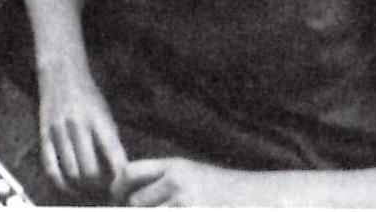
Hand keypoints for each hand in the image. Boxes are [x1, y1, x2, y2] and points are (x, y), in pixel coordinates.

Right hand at [36, 67, 127, 194]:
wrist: (61, 73)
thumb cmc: (89, 96)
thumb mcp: (106, 114)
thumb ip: (111, 142)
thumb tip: (119, 174)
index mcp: (99, 119)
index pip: (113, 156)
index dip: (119, 179)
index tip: (123, 188)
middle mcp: (78, 125)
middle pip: (90, 172)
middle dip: (100, 187)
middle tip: (105, 190)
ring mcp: (58, 131)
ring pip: (71, 174)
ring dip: (83, 188)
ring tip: (91, 191)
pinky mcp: (44, 135)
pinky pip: (51, 169)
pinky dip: (62, 185)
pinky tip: (72, 189)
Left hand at [112, 157, 250, 207]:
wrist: (259, 197)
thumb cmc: (223, 190)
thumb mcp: (192, 174)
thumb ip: (164, 180)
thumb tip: (131, 195)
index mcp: (175, 166)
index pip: (131, 171)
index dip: (118, 186)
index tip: (116, 197)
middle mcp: (178, 182)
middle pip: (135, 201)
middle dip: (134, 211)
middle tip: (136, 210)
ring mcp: (186, 202)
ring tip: (165, 208)